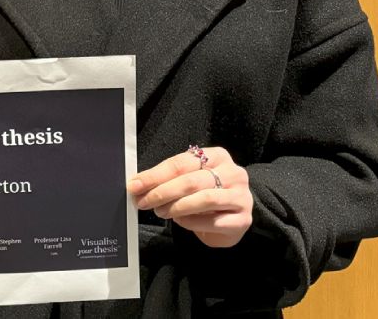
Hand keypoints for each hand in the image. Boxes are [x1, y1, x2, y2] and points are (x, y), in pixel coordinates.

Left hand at [128, 146, 251, 247]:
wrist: (230, 221)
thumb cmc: (205, 196)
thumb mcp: (189, 180)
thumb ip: (169, 179)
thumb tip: (137, 184)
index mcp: (218, 156)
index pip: (182, 162)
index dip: (155, 174)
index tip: (134, 185)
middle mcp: (234, 173)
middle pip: (192, 180)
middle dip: (162, 191)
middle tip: (143, 201)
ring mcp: (241, 197)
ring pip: (204, 199)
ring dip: (176, 206)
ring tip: (160, 212)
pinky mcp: (243, 220)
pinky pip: (212, 221)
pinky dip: (191, 222)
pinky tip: (180, 221)